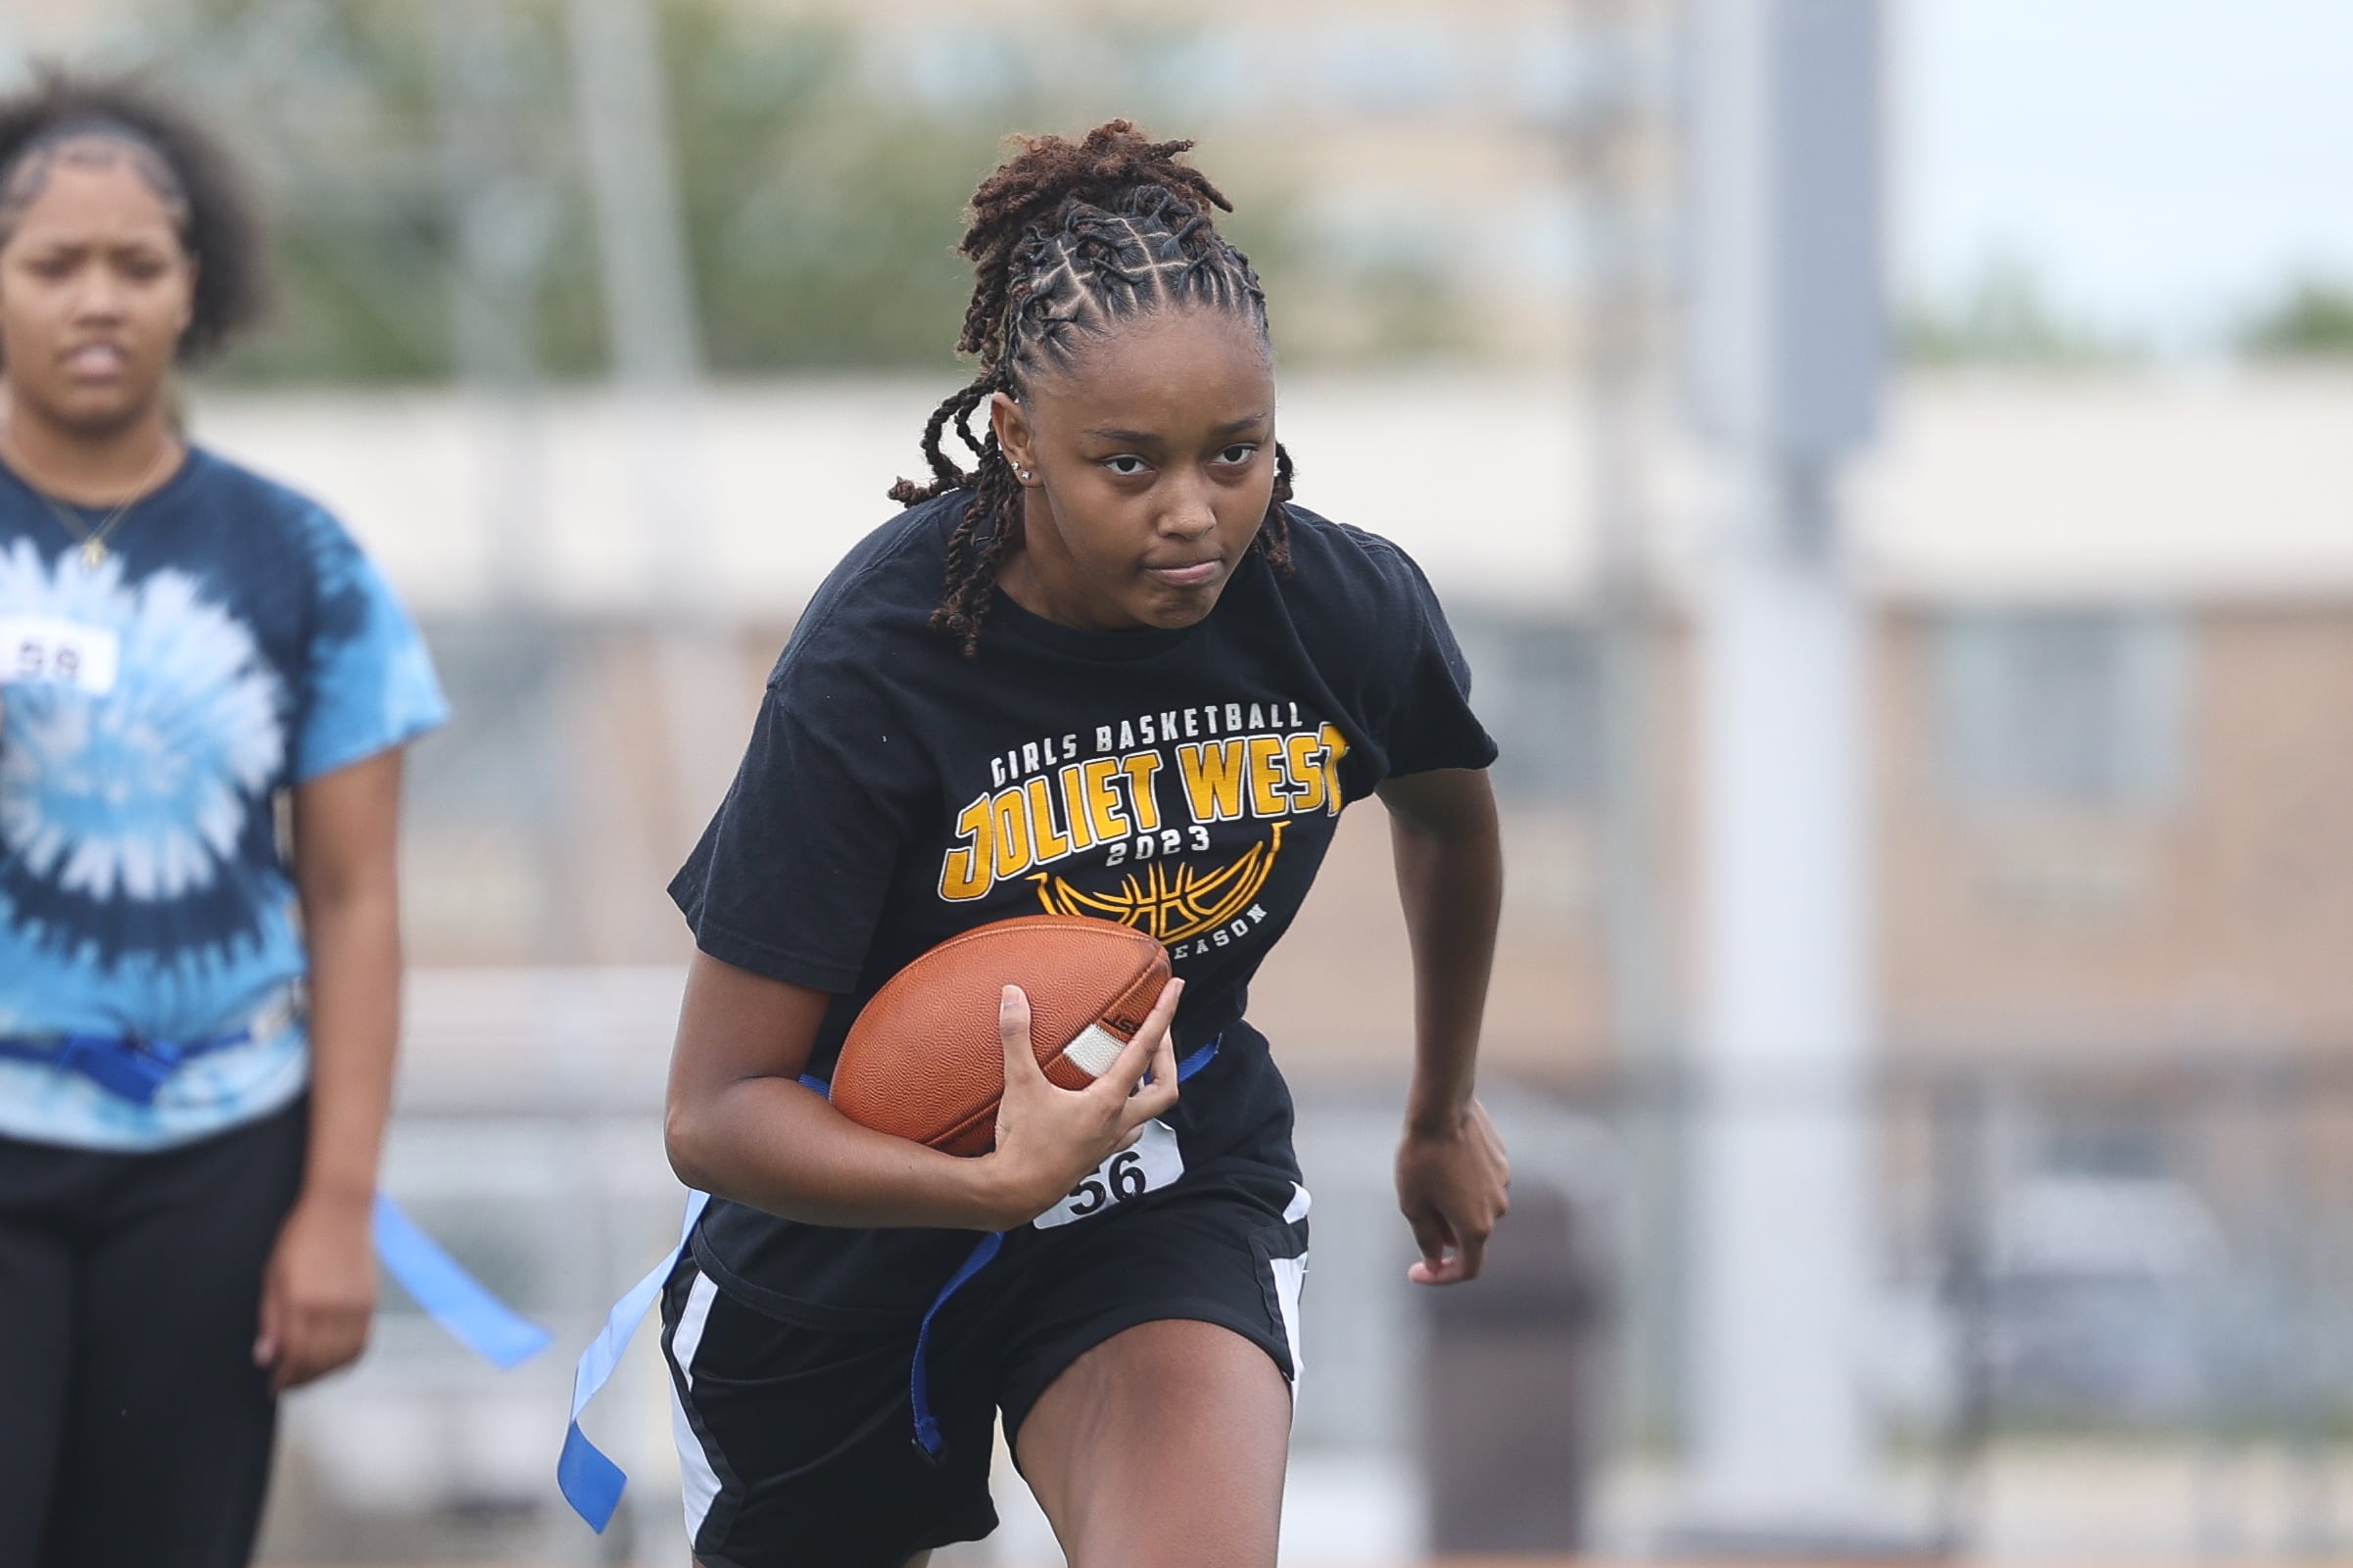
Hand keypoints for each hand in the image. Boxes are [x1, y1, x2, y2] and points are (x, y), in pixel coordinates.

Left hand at [254, 1189, 377, 1392]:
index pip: (294, 1355)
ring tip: (307, 1375)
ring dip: (323, 1373)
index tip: (272, 1385)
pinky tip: (332, 1360)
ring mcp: (355, 1306)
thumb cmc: (301, 1237)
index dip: (283, 1376)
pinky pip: (362, 1343)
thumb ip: (270, 1319)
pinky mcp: (371, 1302)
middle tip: (286, 1384)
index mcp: (302, 1301)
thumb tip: (265, 1357)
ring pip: (342, 1357)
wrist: (341, 1208)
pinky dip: (347, 1359)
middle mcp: (332, 1307)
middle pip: (318, 1361)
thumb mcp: (273, 1276)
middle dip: (300, 1379)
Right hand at [983, 978, 1181, 1227]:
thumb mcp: (1020, 1085)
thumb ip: (1017, 1038)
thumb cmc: (1023, 1143)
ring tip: (1139, 1066)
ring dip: (1151, 1087)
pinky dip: (1128, 1113)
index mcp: (1108, 1102)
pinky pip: (1126, 1132)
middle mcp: (1118, 1123)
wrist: (1013, 1193)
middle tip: (1159, 1033)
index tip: (1176, 990)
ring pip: (1149, 1113)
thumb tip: (1012, 995)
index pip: (1145, 1050)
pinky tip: (1111, 1104)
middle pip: (1165, 1088)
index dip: (1164, 1015)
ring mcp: (1109, 1143)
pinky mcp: (1096, 1155)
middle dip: (1168, 1057)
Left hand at [1395, 1099, 1508, 1283]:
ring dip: (1454, 1204)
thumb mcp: (1412, 1204)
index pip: (1467, 1268)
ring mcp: (1502, 1183)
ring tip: (1427, 1176)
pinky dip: (1463, 1181)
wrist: (1442, 1107)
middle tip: (1417, 1209)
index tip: (1418, 1270)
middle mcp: (1497, 1209)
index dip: (1442, 1276)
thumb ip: (1426, 1238)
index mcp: (1475, 1227)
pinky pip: (1481, 1182)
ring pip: (1476, 1206)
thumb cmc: (1421, 1157)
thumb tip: (1434, 1261)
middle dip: (1443, 1232)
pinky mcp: (1502, 1161)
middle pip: (1470, 1235)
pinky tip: (1443, 1158)